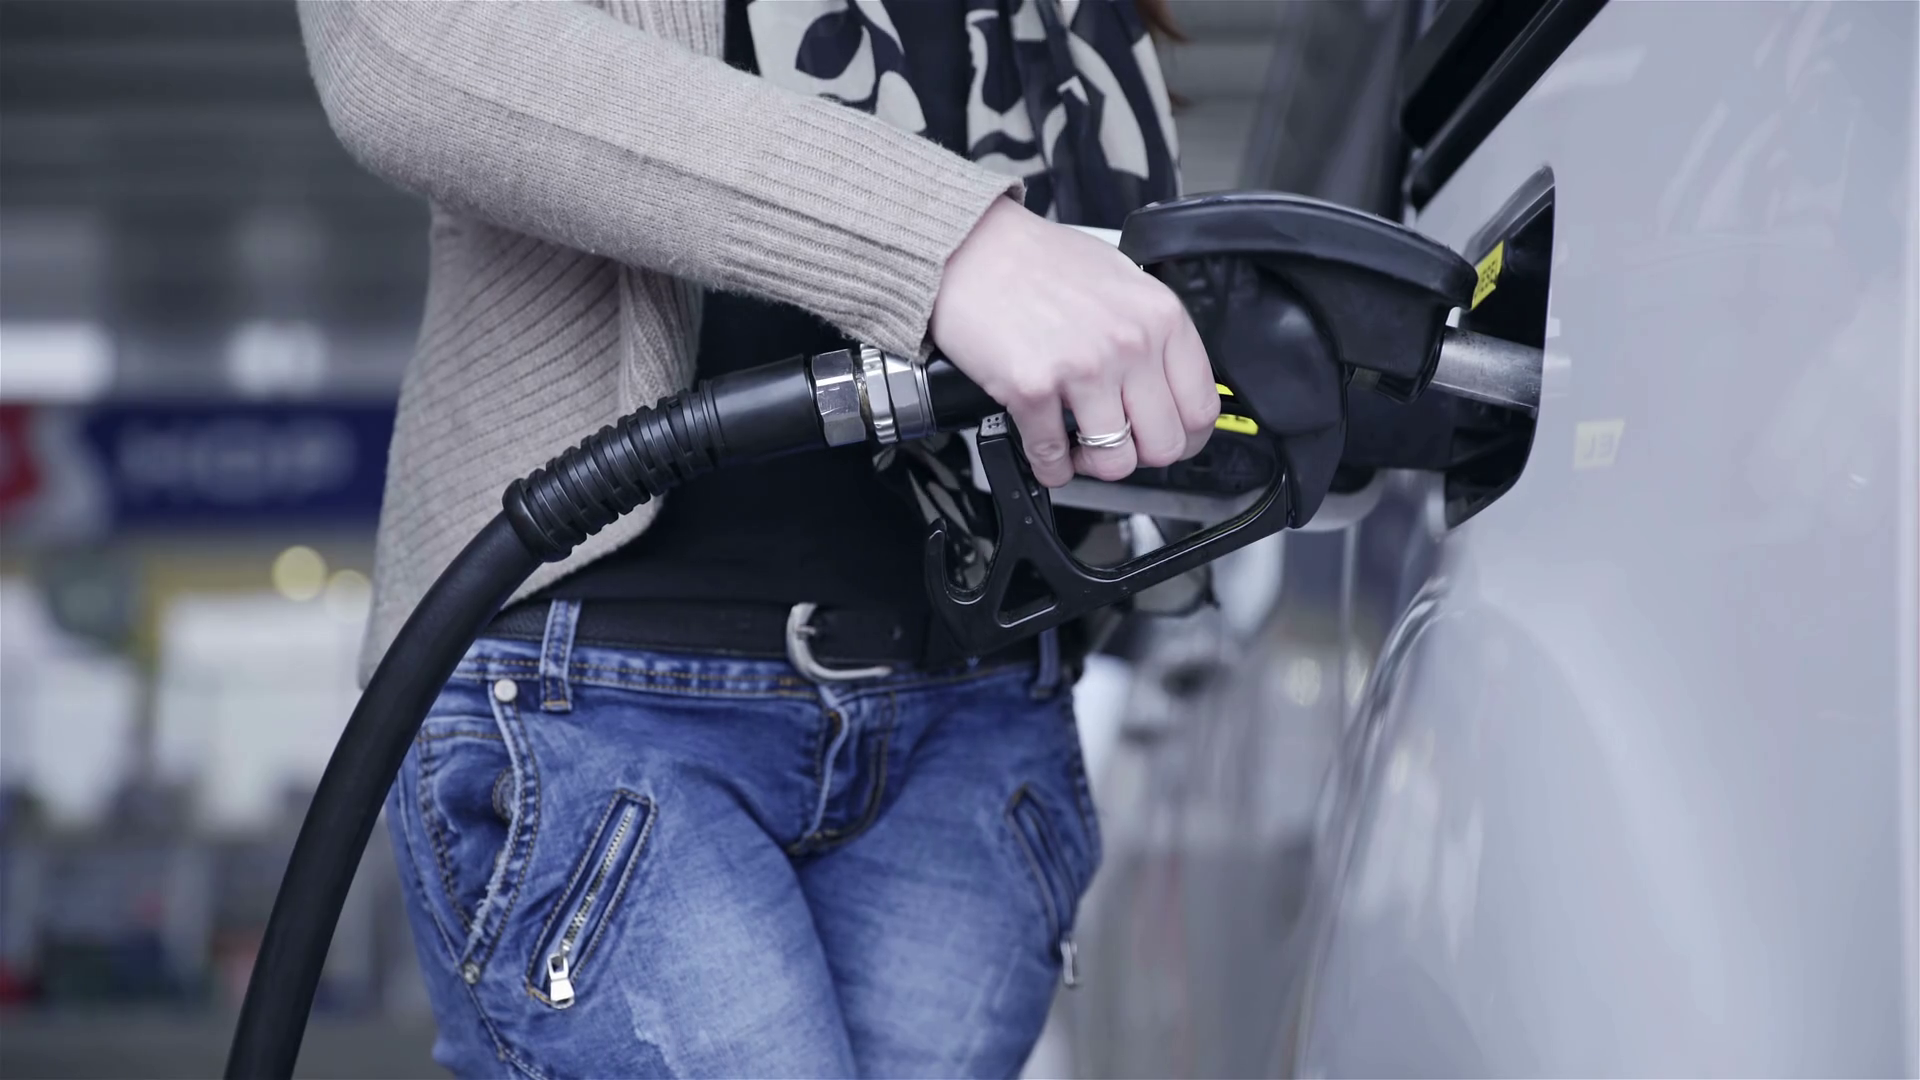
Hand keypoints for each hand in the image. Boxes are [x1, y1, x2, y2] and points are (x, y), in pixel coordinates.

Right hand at [929, 197, 1218, 486]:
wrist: (970, 248)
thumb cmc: (1037, 260)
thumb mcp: (1120, 278)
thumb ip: (1150, 331)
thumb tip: (1166, 381)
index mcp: (1160, 317)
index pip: (1202, 407)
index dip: (1187, 437)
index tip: (1169, 439)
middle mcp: (1129, 344)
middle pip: (1165, 445)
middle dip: (1140, 454)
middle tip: (1119, 443)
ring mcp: (1083, 368)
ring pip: (1115, 461)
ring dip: (1095, 463)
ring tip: (1079, 445)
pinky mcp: (1033, 389)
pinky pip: (1053, 458)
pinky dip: (1049, 466)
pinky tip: (1045, 449)